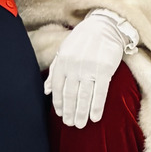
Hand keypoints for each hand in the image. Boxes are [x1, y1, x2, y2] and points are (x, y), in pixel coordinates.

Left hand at [44, 11, 129, 127]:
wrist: (104, 26)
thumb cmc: (82, 40)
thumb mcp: (64, 51)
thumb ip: (55, 70)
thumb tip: (45, 90)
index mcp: (62, 61)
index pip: (57, 87)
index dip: (59, 103)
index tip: (61, 115)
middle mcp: (74, 66)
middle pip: (70, 95)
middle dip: (69, 112)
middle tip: (70, 124)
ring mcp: (89, 68)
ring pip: (84, 97)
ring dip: (81, 113)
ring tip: (80, 124)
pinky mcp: (105, 70)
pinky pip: (100, 93)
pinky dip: (96, 107)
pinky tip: (94, 117)